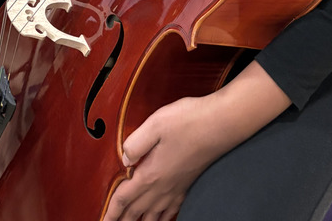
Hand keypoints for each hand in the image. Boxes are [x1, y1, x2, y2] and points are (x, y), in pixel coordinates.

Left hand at [104, 97, 219, 220]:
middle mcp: (163, 186)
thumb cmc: (188, 121)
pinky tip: (161, 218)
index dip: (111, 211)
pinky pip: (171, 211)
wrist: (220, 125)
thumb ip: (135, 143)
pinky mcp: (188, 184)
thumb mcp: (155, 124)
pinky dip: (162, 218)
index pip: (124, 198)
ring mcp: (177, 188)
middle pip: (137, 211)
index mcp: (150, 173)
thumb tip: (124, 159)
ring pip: (154, 215)